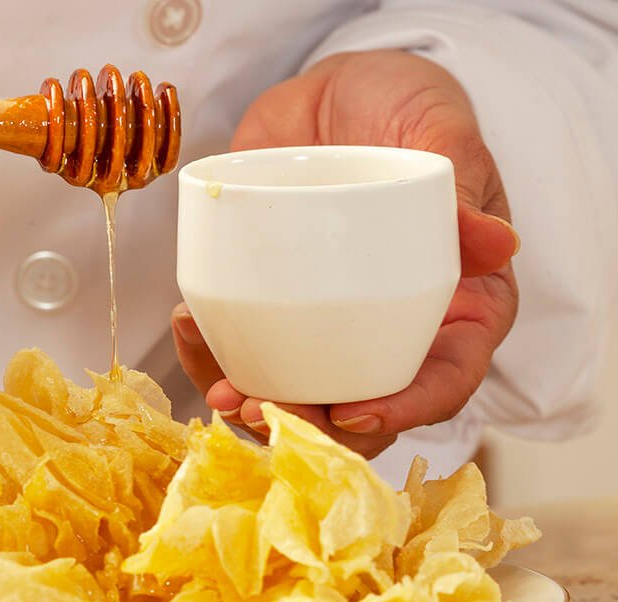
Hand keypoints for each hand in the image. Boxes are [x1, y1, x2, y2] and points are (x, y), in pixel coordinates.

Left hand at [173, 51, 518, 459]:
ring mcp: (326, 317)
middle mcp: (390, 326)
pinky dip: (214, 349)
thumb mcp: (441, 134)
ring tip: (220, 387)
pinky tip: (191, 325)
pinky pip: (247, 341)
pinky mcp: (272, 297)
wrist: (338, 88)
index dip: (403, 410)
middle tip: (259, 405)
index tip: (350, 413)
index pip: (443, 379)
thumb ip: (463, 190)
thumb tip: (498, 246)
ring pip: (296, 388)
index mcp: (453, 307)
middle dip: (309, 424)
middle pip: (359, 404)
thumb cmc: (406, 108)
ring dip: (252, 403)